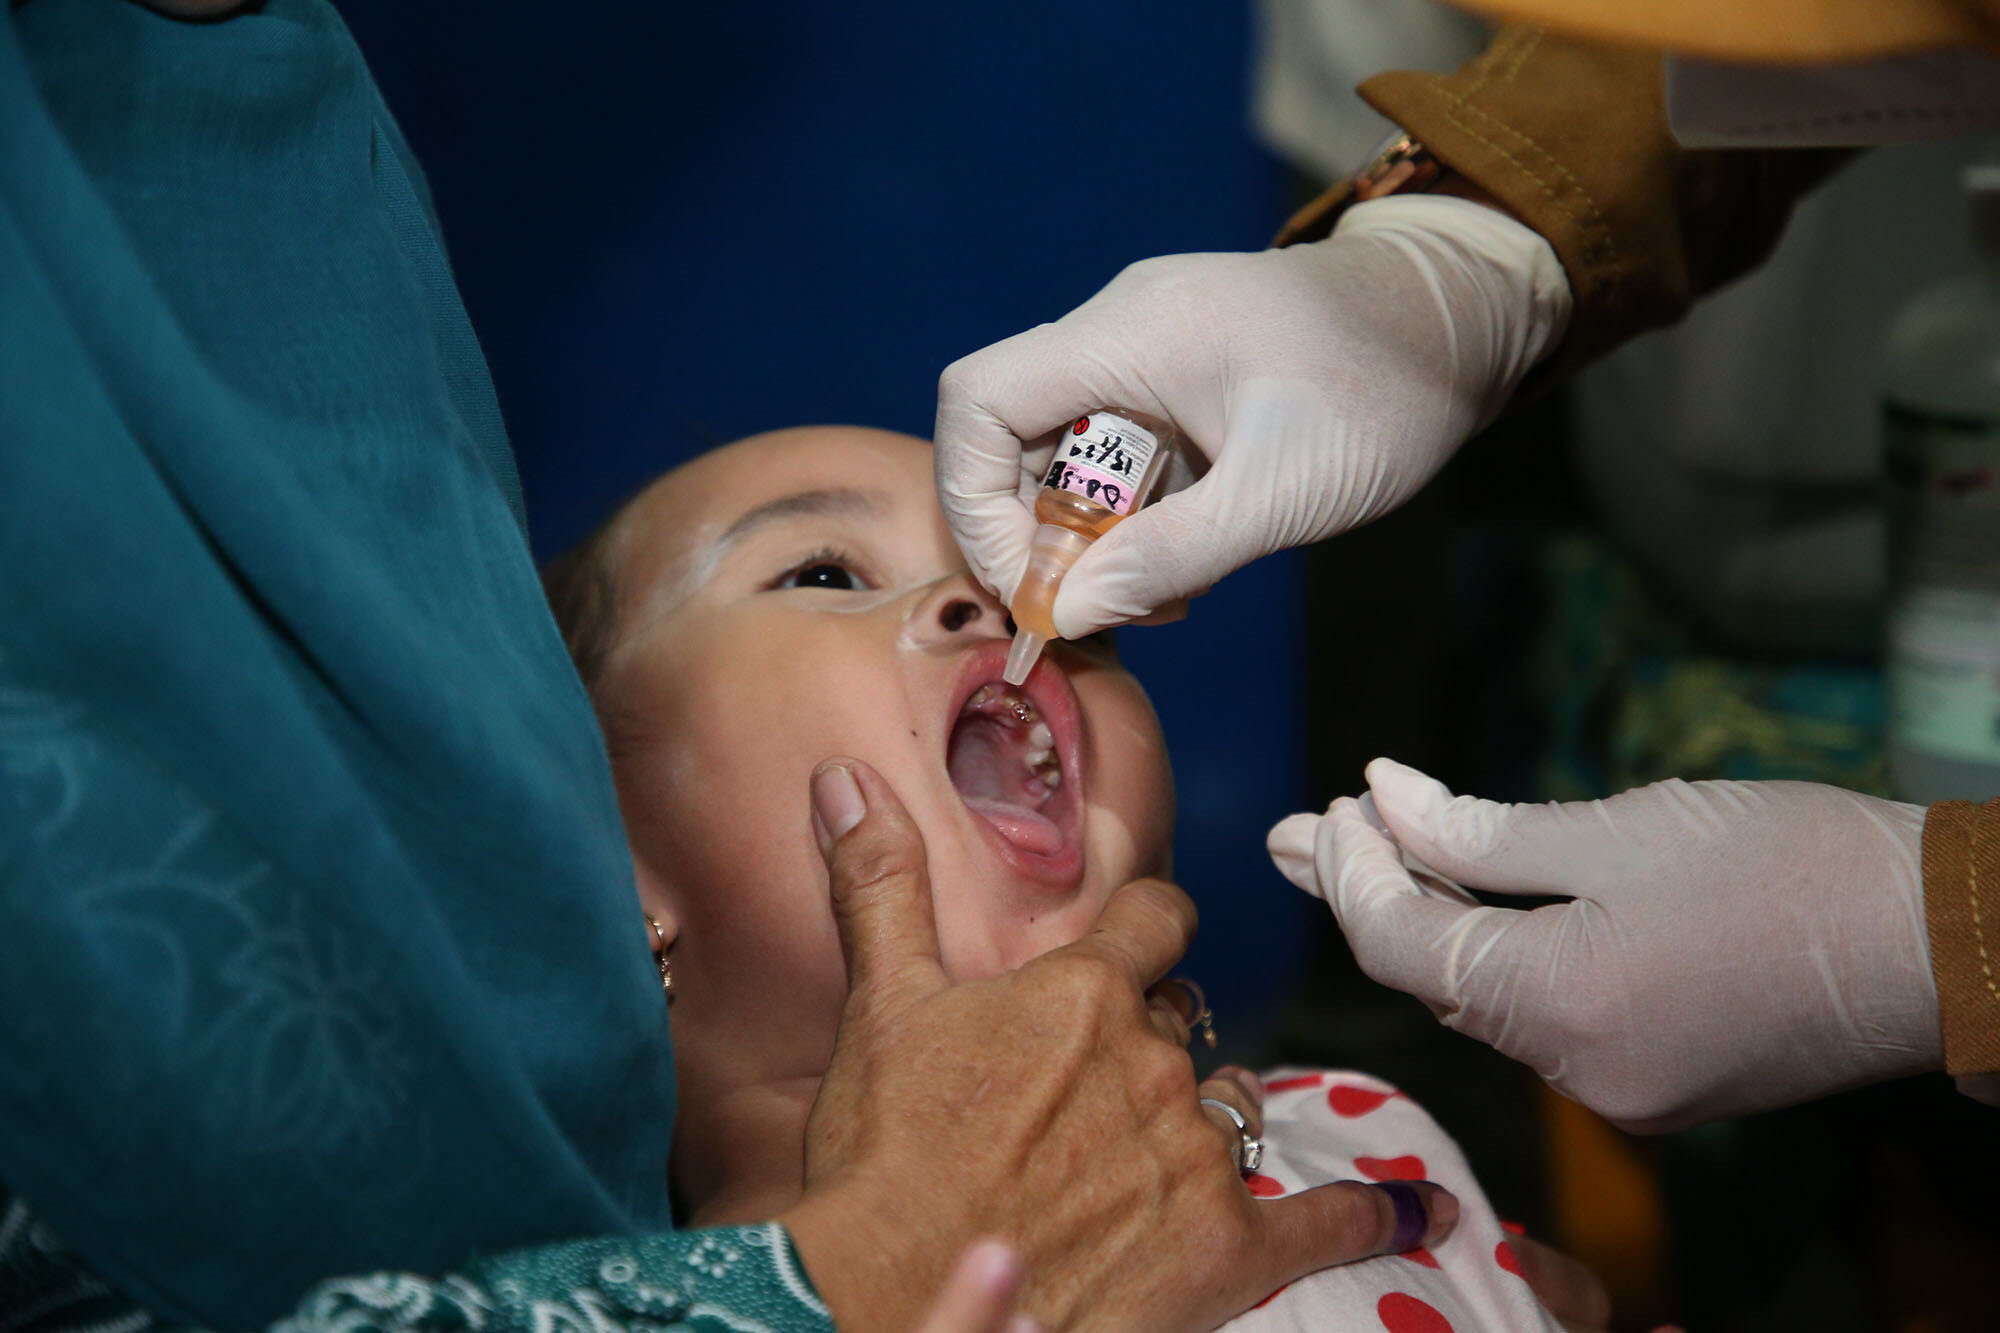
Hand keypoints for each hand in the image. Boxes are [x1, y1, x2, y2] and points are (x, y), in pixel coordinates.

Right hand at [785, 759, 1458, 1329]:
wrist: (896, 1289)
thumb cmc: (886, 1151)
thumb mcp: (878, 1006)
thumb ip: (878, 885)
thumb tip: (844, 777)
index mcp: (1084, 993)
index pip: (1155, 921)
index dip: (1148, 927)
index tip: (1142, 937)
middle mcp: (1153, 1060)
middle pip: (1183, 1022)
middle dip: (1148, 1039)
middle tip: (1091, 1085)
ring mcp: (1195, 1153)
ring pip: (1233, 1102)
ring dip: (1206, 1112)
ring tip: (1162, 1145)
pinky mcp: (1225, 1247)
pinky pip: (1321, 1221)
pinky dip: (1375, 1216)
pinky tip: (1419, 1214)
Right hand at [933, 195, 1568, 638]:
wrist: (1460, 320)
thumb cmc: (1386, 391)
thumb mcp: (1285, 491)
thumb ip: (1173, 554)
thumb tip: (1069, 613)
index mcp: (1129, 332)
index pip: (978, 399)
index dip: (973, 499)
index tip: (1032, 580)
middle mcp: (1117, 328)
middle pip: (1006, 435)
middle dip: (1034, 533)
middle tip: (1101, 606)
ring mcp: (1142, 348)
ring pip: (1058, 452)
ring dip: (1087, 535)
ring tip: (1160, 593)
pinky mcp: (1171, 375)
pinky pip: (1110, 451)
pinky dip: (1127, 516)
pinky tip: (1184, 559)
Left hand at [1269, 761, 1941, 1131]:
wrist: (1945, 941)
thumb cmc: (1791, 864)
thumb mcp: (1618, 829)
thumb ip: (1478, 831)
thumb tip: (1379, 798)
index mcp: (1560, 1010)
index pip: (1402, 947)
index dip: (1354, 872)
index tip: (1331, 803)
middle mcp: (1578, 1074)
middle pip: (1435, 979)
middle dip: (1371, 894)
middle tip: (1307, 829)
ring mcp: (1621, 1089)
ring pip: (1488, 999)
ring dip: (1428, 921)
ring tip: (1363, 847)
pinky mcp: (1658, 1080)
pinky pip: (1546, 1015)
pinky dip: (1498, 953)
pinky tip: (1465, 898)